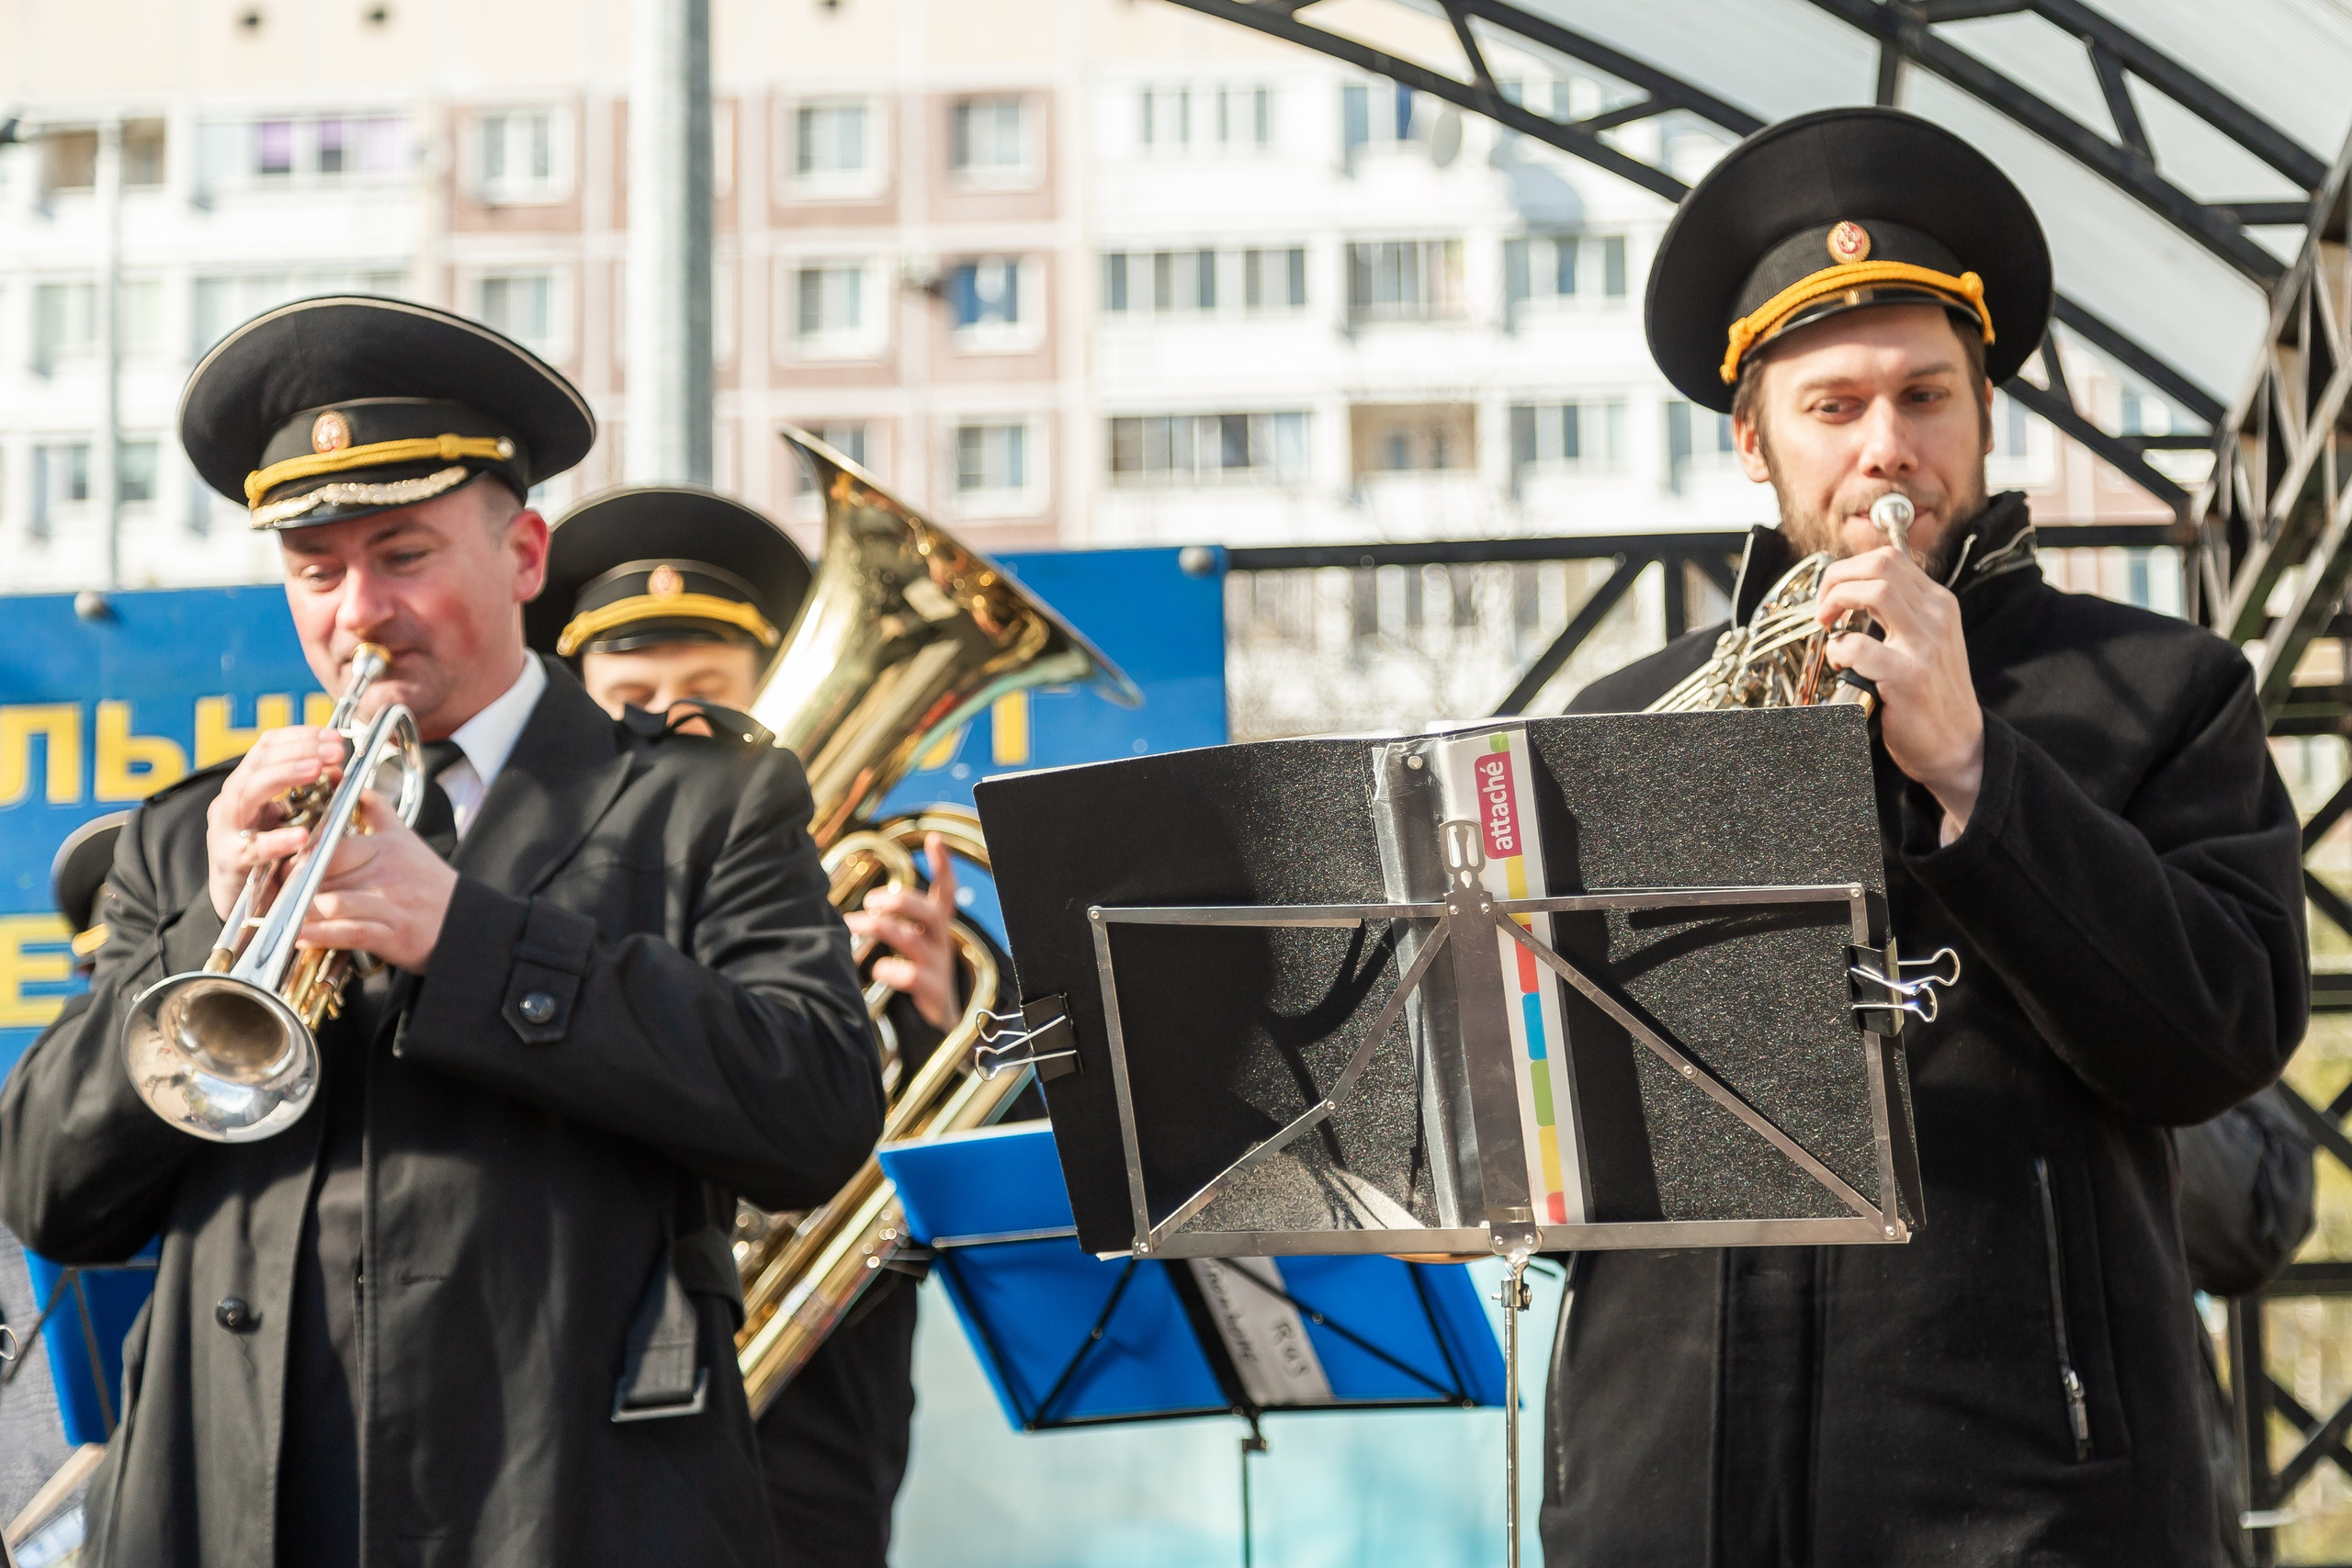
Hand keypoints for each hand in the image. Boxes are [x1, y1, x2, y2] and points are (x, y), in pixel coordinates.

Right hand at [206, 726, 348, 920]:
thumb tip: (338, 769)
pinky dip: (278, 840)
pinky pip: (253, 848)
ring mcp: (227, 830)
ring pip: (248, 792)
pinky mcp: (230, 861)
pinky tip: (303, 836)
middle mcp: (232, 801)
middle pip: (259, 763)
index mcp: (247, 785)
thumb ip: (309, 793)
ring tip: (317, 772)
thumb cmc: (268, 853)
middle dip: (299, 752)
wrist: (240, 901)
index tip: (333, 736)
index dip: (300, 736)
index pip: (267, 746)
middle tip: (334, 751)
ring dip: (285, 776)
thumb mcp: (289, 817)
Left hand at [295, 791, 460, 972]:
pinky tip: (301, 936)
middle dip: (292, 884)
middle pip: (325, 874)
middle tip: (271, 891)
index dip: (301, 855)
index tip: (284, 863)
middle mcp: (385, 874)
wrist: (466, 922)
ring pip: (333, 903)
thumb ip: (379, 813)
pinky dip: (322, 935)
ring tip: (280, 914)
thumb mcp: (408, 840)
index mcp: (385, 848)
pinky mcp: (392, 935)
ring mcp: (389, 904)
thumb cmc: (431, 883)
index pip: (332, 845)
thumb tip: (359, 789)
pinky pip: (349, 933)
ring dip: (301, 911)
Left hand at [845, 833, 961, 1031]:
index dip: (943, 865)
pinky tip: (877, 970)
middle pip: (929, 911)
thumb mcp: (913, 951)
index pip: (946, 892)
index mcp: (937, 930)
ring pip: (915, 940)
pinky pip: (912, 977)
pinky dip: (892, 970)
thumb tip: (854, 914)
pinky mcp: (934, 994)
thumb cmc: (919, 984)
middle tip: (872, 901)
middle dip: (900, 900)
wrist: (941, 1036)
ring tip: (856, 924)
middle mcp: (942, 944)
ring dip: (883, 927)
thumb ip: (893, 928)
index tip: (935, 838)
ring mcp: (939, 969)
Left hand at [1816, 545, 1984, 842]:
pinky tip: (1840, 664)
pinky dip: (1838, 650)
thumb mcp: (1927, 640)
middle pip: (1880, 564)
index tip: (1832, 593)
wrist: (1959, 746)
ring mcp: (1925, 644)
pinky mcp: (1908, 675)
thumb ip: (1899, 614)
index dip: (1849, 569)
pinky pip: (1858, 645)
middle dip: (1837, 578)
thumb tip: (1851, 590)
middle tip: (1823, 607)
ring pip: (1874, 591)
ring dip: (1837, 602)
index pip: (1889, 558)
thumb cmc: (1933, 694)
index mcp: (1939, 603)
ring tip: (1828, 626)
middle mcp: (1936, 616)